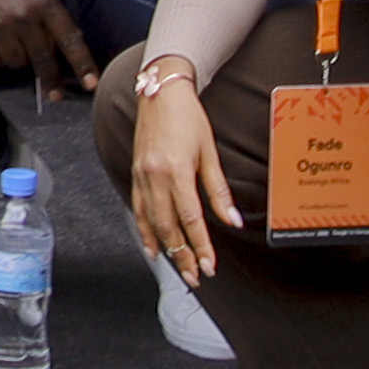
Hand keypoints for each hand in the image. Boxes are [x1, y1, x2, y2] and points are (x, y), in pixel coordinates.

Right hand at [125, 72, 238, 283]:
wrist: (159, 91)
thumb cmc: (188, 117)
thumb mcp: (209, 152)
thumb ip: (219, 191)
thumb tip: (233, 221)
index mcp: (175, 171)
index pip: (191, 219)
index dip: (201, 246)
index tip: (210, 266)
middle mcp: (154, 177)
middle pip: (169, 227)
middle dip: (183, 256)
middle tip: (196, 278)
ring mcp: (141, 176)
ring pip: (151, 222)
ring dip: (166, 249)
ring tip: (178, 269)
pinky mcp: (135, 173)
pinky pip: (138, 209)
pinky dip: (145, 231)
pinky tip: (153, 246)